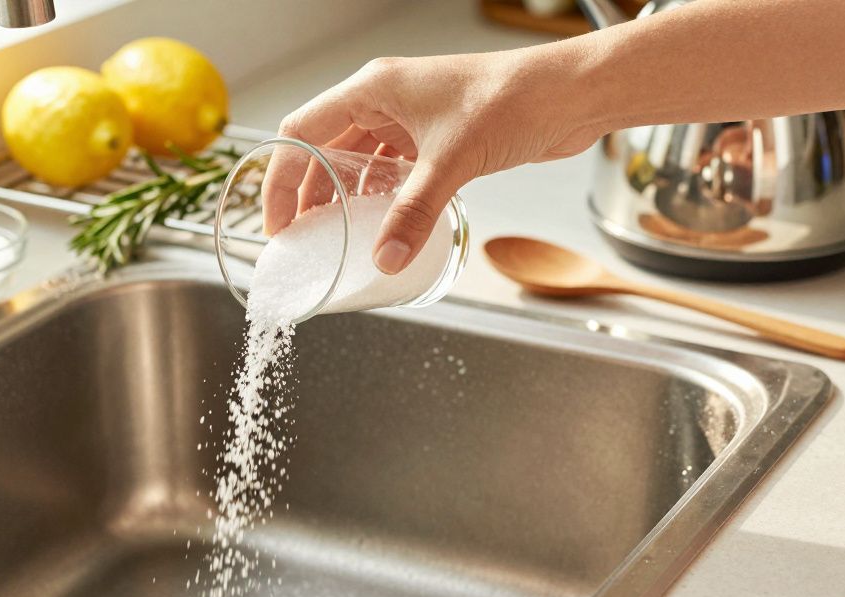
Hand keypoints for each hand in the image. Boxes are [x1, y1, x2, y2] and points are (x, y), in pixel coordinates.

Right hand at [264, 47, 602, 273]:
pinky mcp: (435, 138)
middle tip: (301, 238)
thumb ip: (413, 214)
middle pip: (324, 149)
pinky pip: (390, 170)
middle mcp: (384, 100)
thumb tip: (385, 259)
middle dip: (308, 194)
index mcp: (372, 89)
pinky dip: (380, 196)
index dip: (281, 180)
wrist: (569, 95)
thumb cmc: (513, 100)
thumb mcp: (451, 162)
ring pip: (357, 161)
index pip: (301, 133)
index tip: (276, 222)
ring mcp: (410, 119)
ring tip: (335, 237)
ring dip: (343, 197)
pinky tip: (381, 223)